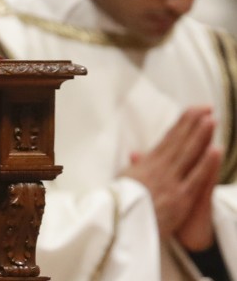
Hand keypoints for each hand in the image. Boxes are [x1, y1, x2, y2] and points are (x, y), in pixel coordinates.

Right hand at [122, 106, 216, 240]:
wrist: (117, 225)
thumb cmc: (120, 205)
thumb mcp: (124, 182)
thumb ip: (135, 167)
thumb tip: (136, 154)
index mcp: (147, 165)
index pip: (168, 139)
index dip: (182, 124)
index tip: (194, 110)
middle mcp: (159, 169)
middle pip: (179, 142)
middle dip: (193, 123)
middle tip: (207, 106)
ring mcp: (170, 183)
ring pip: (188, 155)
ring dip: (200, 136)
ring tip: (212, 119)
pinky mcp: (179, 199)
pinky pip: (195, 178)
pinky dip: (205, 164)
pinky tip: (215, 149)